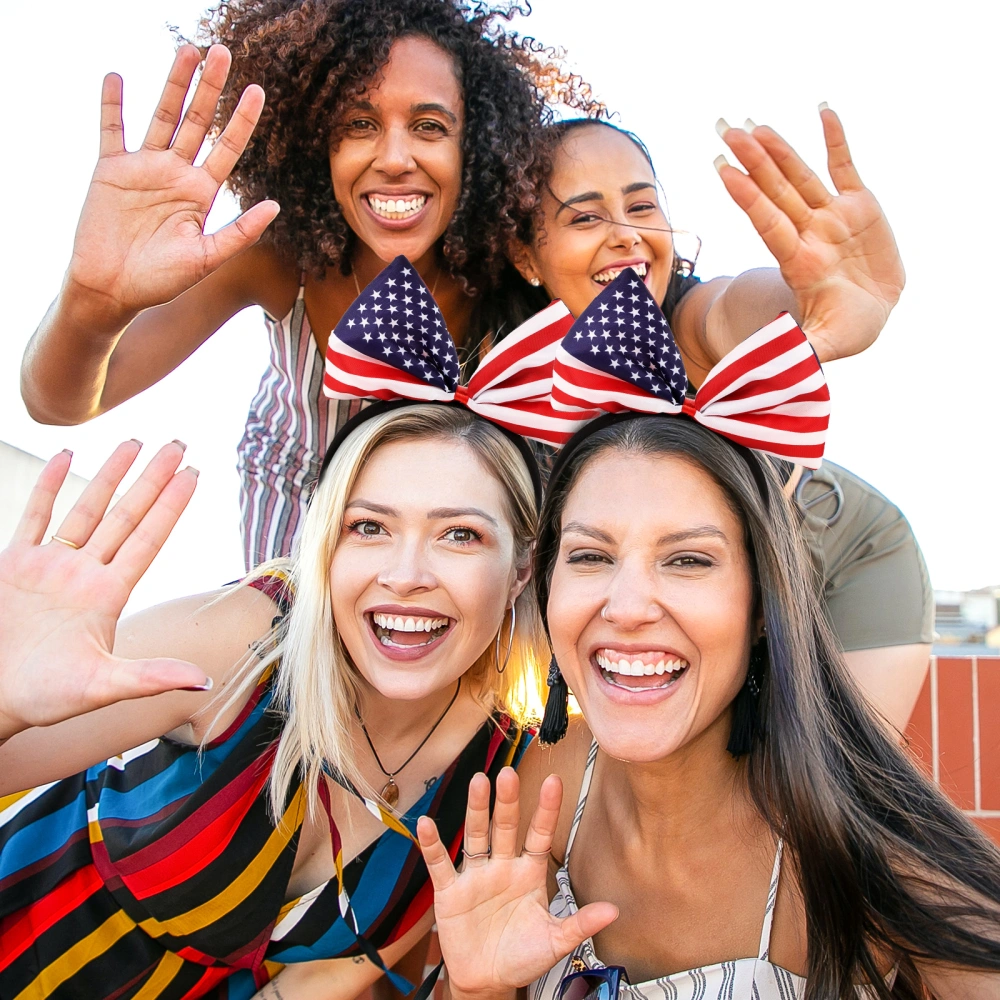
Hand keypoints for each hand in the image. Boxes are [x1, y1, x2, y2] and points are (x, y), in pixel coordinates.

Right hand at [0, 441, 208, 739]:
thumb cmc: (44, 698)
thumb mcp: (102, 686)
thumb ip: (151, 677)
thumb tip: (205, 681)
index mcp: (108, 595)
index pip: (149, 538)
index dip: (171, 505)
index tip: (194, 474)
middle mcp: (85, 574)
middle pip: (127, 514)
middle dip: (153, 479)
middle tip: (179, 444)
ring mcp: (51, 566)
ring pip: (86, 507)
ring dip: (109, 474)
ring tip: (135, 441)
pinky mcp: (14, 565)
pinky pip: (34, 515)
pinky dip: (49, 485)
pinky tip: (67, 456)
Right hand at [64, 45, 278, 328]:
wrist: (113, 291)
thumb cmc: (161, 281)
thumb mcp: (207, 258)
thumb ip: (240, 231)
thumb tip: (277, 206)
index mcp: (201, 192)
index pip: (227, 148)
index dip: (242, 120)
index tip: (258, 91)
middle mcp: (175, 174)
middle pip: (197, 121)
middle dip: (211, 88)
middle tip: (224, 52)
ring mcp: (143, 168)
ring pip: (161, 116)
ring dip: (174, 85)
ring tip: (188, 52)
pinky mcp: (110, 170)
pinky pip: (112, 130)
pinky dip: (112, 104)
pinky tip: (116, 76)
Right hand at [416, 767, 617, 996]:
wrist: (488, 982)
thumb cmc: (522, 957)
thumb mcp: (554, 941)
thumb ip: (580, 923)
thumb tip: (614, 911)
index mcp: (529, 873)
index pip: (540, 835)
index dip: (547, 809)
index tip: (554, 781)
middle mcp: (503, 867)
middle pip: (506, 827)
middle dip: (508, 801)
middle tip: (509, 774)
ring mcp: (476, 876)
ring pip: (477, 835)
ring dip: (476, 810)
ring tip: (478, 782)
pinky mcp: (450, 892)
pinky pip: (440, 864)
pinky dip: (432, 845)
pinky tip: (427, 825)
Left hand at [716, 107, 903, 362]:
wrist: (871, 315)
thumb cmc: (846, 330)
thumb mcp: (826, 344)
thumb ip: (799, 351)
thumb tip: (761, 371)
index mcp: (800, 262)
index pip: (767, 223)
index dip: (748, 197)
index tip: (723, 171)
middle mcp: (809, 233)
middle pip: (776, 192)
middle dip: (752, 162)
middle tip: (724, 130)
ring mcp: (832, 217)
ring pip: (801, 176)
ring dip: (780, 150)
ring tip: (753, 123)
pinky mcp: (859, 206)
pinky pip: (845, 167)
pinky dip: (836, 139)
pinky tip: (823, 110)